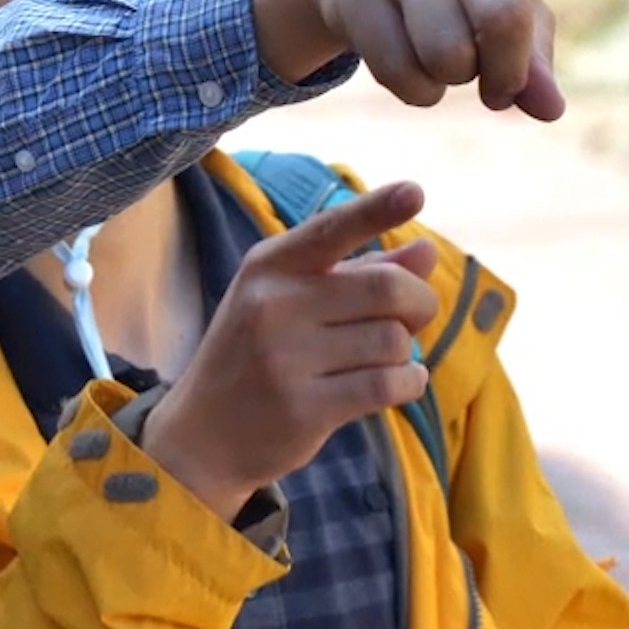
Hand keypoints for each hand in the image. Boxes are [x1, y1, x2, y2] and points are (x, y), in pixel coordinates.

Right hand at [137, 181, 442, 514]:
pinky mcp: (304, 408)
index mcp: (268, 267)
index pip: (332, 229)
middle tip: (415, 318)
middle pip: (387, 288)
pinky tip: (399, 384)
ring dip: (404, 352)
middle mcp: (273, 305)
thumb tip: (427, 252)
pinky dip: (409, 383)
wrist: (201, 436)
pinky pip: (390, 384)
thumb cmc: (255, 357)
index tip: (415, 192)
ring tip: (381, 361)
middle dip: (419, 302)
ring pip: (394, 340)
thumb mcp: (290, 303)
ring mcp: (285, 358)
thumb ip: (358, 272)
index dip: (377, 209)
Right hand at [253, 0, 628, 112]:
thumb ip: (538, 65)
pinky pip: (402, 74)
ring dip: (451, 85)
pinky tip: (412, 70)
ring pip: (445, 58)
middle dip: (500, 74)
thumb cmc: (459, 1)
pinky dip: (417, 93)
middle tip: (494, 86)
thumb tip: (549, 110)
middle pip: (501, 23)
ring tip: (443, 64)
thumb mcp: (508, 26)